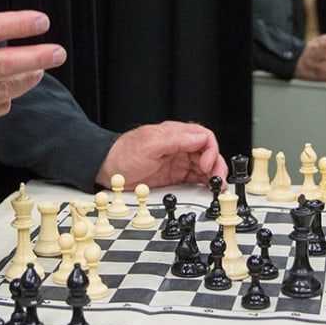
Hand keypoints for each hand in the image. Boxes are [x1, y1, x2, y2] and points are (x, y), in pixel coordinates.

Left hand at [96, 122, 226, 189]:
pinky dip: (204, 184)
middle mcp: (180, 147)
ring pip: (205, 167)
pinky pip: (195, 179)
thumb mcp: (150, 145)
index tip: (206, 165)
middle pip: (208, 153)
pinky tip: (207, 190)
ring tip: (216, 187)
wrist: (108, 171)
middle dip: (216, 166)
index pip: (204, 137)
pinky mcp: (175, 176)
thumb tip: (200, 138)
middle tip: (217, 180)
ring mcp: (178, 162)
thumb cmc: (124, 155)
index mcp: (176, 134)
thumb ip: (176, 140)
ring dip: (213, 176)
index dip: (210, 151)